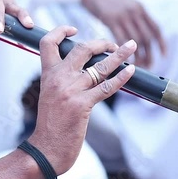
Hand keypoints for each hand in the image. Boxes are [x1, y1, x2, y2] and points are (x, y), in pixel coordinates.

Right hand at [29, 26, 136, 173]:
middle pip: (82, 49)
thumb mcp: (49, 95)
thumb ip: (61, 80)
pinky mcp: (82, 105)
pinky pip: (107, 87)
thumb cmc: (50, 124)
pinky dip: (121, 78)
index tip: (74, 29)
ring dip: (119, 55)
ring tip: (131, 47)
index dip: (61, 31)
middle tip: (114, 44)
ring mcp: (71, 91)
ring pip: (100, 66)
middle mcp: (58, 78)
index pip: (48, 43)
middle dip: (101, 42)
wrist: (46, 148)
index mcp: (47, 74)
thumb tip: (84, 69)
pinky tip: (130, 71)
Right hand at [81, 0, 166, 67]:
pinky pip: (121, 38)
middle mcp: (135, 12)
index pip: (156, 29)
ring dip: (138, 56)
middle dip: (149, 54)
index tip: (163, 55)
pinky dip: (123, 50)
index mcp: (140, 8)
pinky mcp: (111, 19)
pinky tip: (122, 58)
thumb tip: (137, 32)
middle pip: (147, 37)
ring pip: (136, 41)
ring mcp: (123, 15)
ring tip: (137, 66)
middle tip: (148, 65)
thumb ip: (133, 16)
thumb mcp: (125, 4)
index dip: (161, 43)